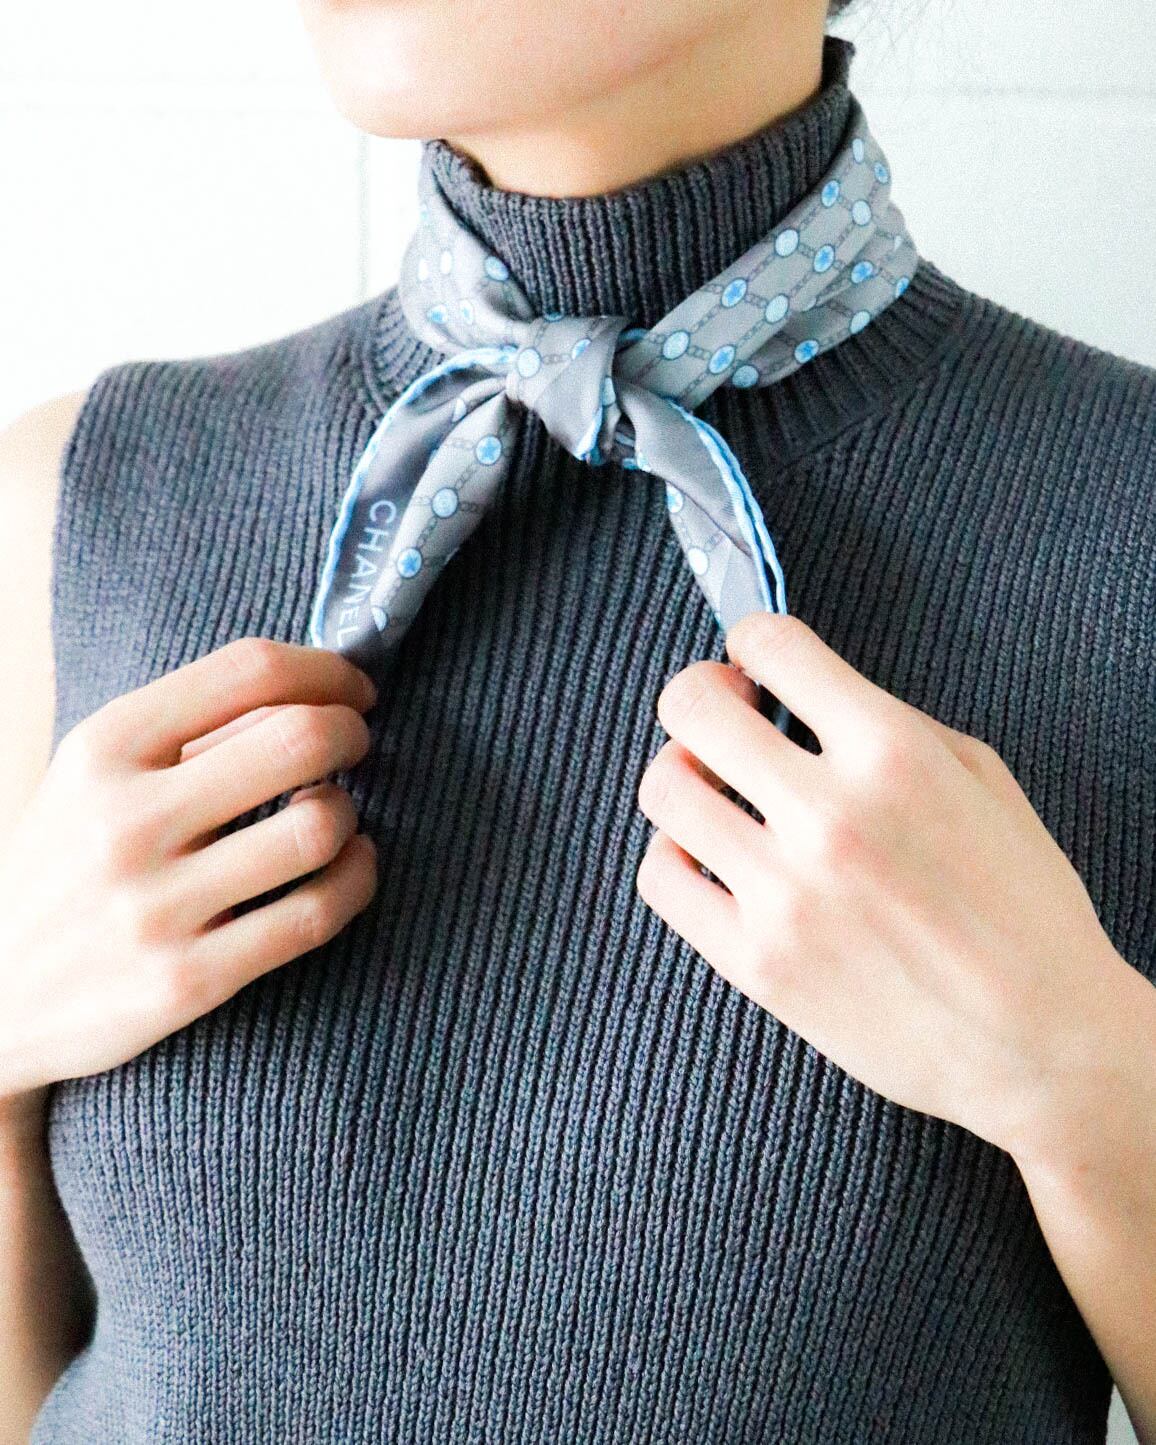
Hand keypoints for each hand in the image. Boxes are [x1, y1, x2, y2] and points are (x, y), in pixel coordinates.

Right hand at [0, 637, 379, 1107]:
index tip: (353, 688)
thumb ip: (199, 729)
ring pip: (317, 830)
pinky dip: (358, 879)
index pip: (249, 671)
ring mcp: (155, 908)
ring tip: (337, 815)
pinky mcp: (186, 982)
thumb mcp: (99, 776)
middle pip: (300, 738)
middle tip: (356, 746)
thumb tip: (316, 689)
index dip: (327, 670)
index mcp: (104, 748)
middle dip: (352, 733)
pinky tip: (352, 866)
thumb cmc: (67, 862)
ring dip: (349, 814)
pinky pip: (315, 915)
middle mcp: (124, 822)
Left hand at [635, 610, 1134, 1163]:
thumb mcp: (982, 780)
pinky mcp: (754, 963)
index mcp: (893, 754)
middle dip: (701, 696)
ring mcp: (783, 894)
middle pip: (692, 708)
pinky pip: (660, 878)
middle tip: (725, 717)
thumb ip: (886, 723)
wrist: (1041, 1048)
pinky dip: (675, 853)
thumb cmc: (1024, 910)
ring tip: (719, 791)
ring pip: (664, 790)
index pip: (770, 643)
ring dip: (684, 774)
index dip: (752, 643)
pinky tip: (712, 856)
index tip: (756, 666)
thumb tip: (797, 698)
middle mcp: (829, 815)